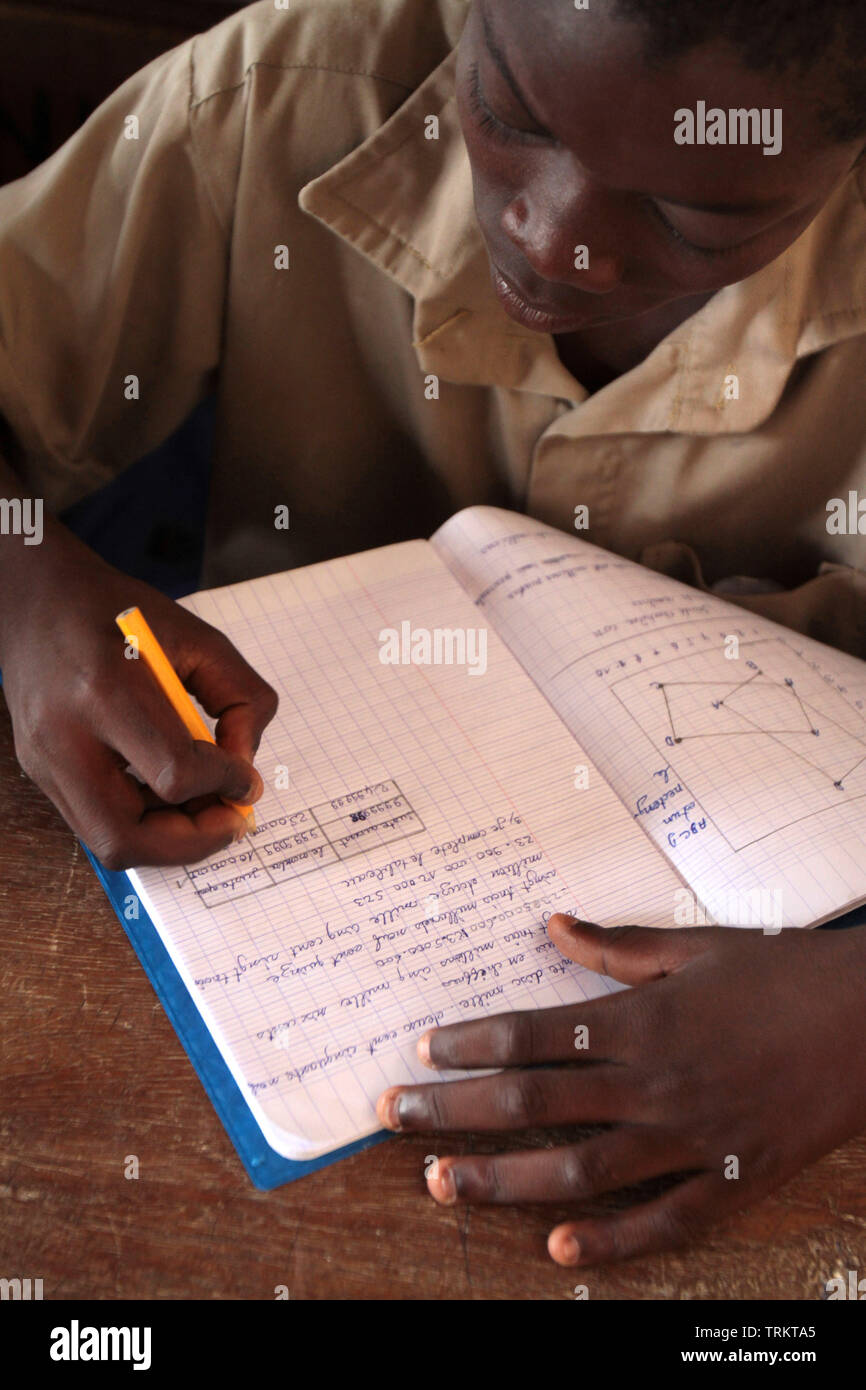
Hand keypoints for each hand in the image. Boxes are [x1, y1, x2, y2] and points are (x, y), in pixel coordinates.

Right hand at [1, 531, 277, 867]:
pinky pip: (97, 823)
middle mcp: (64, 735)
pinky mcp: (41, 772)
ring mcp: (45, 761)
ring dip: (168, 841)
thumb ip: (239, 697)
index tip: (247, 779)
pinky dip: (144, 823)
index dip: (223, 784)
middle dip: (192, 842)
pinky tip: (169, 795)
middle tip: (229, 821)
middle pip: (127, 836)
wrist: (36, 599)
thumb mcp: (197, 637)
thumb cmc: (118, 612)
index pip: (174, 772)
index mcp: (105, 690)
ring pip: (108, 843)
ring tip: (203, 806)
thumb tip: (244, 766)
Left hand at [376, 914, 865, 1265]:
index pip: (532, 1034)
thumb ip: (617, 946)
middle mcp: (653, 1082)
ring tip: (440, 1183)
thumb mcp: (696, 947)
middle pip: (533, 1103)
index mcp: (642, 1019)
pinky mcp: (731, 1182)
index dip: (469, 1044)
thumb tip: (552, 924)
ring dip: (501, 1180)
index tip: (424, 1051)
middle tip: (391, 1115)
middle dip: (453, 1110)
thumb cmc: (783, 975)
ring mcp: (690, 1139)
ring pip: (578, 1171)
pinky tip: (555, 1251)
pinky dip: (609, 1243)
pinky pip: (662, 1223)